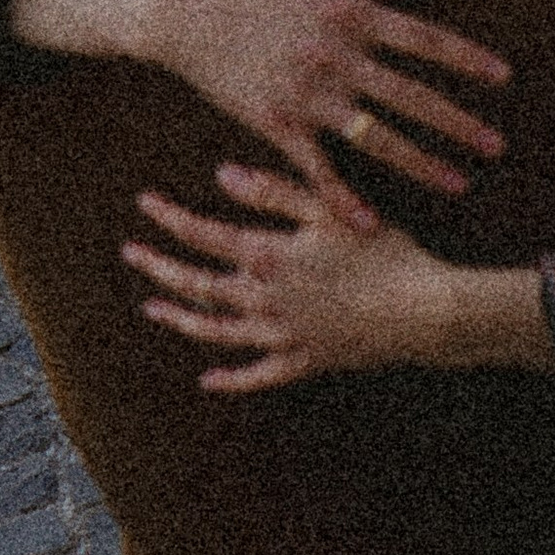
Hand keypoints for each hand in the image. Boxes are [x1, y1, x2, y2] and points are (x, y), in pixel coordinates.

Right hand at [12, 0, 508, 222]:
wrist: (179, 10)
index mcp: (349, 14)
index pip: (425, 40)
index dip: (467, 60)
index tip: (504, 78)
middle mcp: (335, 55)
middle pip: (412, 95)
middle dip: (459, 122)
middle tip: (498, 145)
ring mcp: (306, 93)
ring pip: (375, 137)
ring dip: (420, 163)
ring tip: (458, 183)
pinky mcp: (274, 123)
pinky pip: (316, 168)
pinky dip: (342, 197)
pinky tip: (370, 221)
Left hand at [123, 168, 551, 389]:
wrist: (423, 311)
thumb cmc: (384, 251)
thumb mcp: (329, 210)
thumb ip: (274, 191)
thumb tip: (221, 175)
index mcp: (268, 257)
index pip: (205, 235)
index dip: (171, 219)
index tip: (145, 204)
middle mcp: (264, 300)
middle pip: (198, 284)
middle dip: (161, 268)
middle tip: (131, 254)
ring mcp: (282, 336)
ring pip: (217, 332)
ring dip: (180, 320)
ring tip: (152, 310)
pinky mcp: (305, 362)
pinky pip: (258, 375)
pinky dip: (231, 380)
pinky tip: (208, 380)